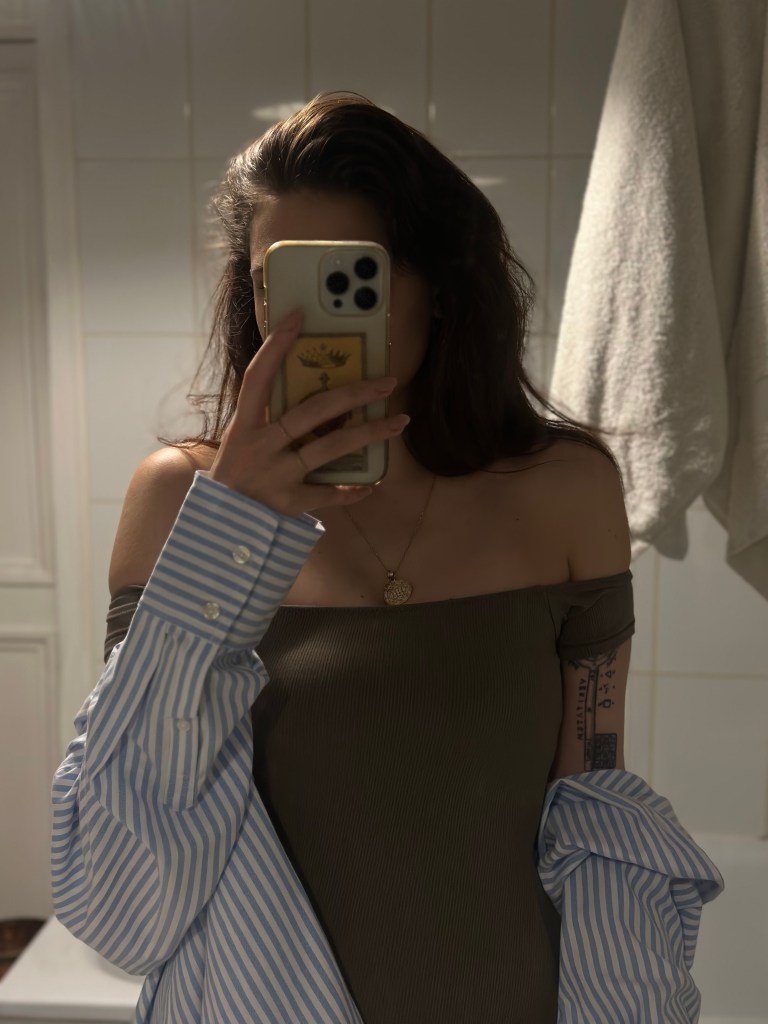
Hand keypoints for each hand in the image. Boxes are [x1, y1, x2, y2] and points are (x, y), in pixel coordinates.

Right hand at [209, 308, 408, 517]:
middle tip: (387, 382)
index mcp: (243, 426)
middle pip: (312, 411)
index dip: (275, 346)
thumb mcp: (238, 444)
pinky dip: (350, 491)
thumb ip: (264, 422)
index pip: (257, 377)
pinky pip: (328, 494)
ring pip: (331, 447)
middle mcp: (261, 446)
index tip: (297, 317)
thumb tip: (306, 395)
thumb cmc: (233, 479)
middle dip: (353, 393)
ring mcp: (276, 475)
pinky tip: (371, 485)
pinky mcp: (288, 504)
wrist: (216, 531)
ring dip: (369, 433)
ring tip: (399, 422)